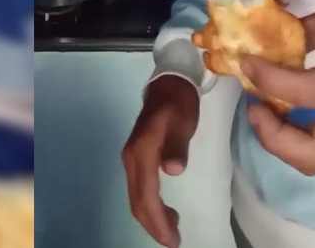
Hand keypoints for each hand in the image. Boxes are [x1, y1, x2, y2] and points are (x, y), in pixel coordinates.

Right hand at [121, 75, 200, 247]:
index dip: (157, 219)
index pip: (146, 195)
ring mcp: (132, 159)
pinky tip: (167, 210)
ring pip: (137, 197)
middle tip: (172, 241)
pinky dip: (152, 204)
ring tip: (172, 229)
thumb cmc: (179, 102)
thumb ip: (178, 145)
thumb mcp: (183, 121)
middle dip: (153, 225)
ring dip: (152, 217)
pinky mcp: (138, 158)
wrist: (169, 83)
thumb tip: (173, 170)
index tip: (171, 238)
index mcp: (142, 152)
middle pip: (137, 201)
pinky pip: (141, 189)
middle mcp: (132, 159)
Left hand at [240, 0, 314, 175]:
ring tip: (263, 107)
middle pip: (311, 155)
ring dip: (278, 141)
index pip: (306, 94)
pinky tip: (279, 108)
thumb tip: (262, 45)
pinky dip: (289, 136)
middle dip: (272, 137)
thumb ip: (302, 33)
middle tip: (255, 105)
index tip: (247, 61)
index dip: (268, 80)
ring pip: (312, 159)